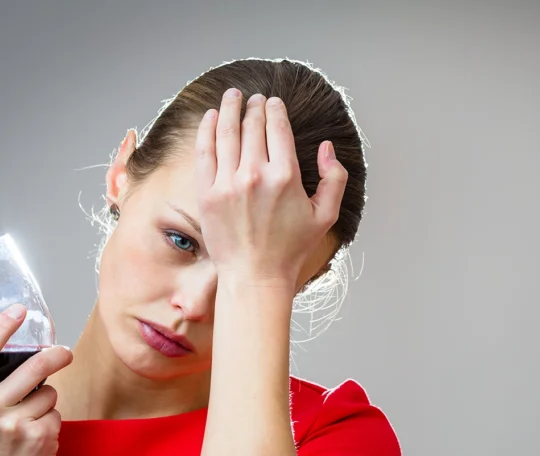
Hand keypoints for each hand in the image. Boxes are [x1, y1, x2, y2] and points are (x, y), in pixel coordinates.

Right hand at [0, 304, 73, 455]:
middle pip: (33, 366)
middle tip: (65, 353)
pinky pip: (57, 413)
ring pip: (49, 392)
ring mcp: (12, 423)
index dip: (1, 328)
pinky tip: (39, 440)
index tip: (18, 310)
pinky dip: (54, 423)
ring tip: (32, 426)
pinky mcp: (37, 435)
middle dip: (56, 356)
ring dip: (49, 405)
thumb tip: (7, 352)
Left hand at [194, 90, 348, 289]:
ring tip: (232, 96)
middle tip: (253, 98)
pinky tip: (211, 117)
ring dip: (229, 108)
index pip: (277, 127)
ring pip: (226, 132)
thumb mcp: (325, 216)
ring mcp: (227, 183)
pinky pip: (205, 151)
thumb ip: (335, 178)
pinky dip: (207, 129)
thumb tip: (326, 147)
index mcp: (285, 177)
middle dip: (253, 106)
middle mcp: (255, 175)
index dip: (274, 109)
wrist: (255, 276)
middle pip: (251, 125)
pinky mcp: (207, 193)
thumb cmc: (291, 249)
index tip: (273, 102)